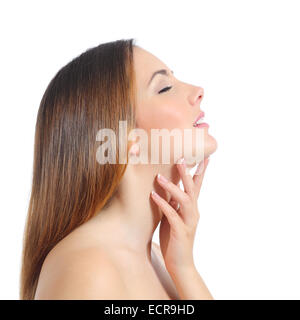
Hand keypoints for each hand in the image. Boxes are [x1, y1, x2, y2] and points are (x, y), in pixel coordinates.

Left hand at [150, 157, 209, 274]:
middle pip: (192, 189)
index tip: (205, 156)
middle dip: (187, 173)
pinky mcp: (180, 231)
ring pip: (184, 200)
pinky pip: (172, 215)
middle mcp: (193, 213)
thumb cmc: (174, 239)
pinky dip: (163, 204)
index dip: (201, 171)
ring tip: (159, 177)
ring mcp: (188, 222)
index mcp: (192, 208)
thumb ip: (173, 204)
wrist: (180, 264)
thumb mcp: (173, 217)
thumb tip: (167, 190)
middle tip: (180, 158)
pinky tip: (153, 196)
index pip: (197, 186)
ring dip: (172, 188)